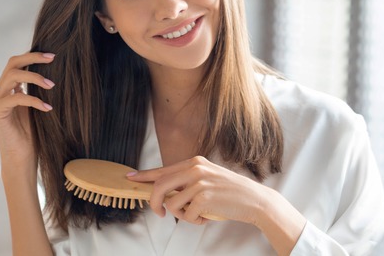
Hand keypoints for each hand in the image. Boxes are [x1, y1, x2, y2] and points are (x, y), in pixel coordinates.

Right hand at [0, 52, 55, 167]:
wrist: (21, 157)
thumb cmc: (32, 134)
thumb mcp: (37, 106)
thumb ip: (38, 90)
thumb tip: (55, 73)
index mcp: (9, 88)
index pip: (17, 63)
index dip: (33, 56)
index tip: (53, 56)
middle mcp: (0, 91)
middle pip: (12, 63)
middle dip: (33, 58)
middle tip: (52, 58)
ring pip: (13, 76)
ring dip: (35, 77)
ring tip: (52, 85)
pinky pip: (16, 98)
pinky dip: (34, 100)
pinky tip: (48, 108)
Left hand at [126, 156, 271, 225]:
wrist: (254, 200)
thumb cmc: (230, 192)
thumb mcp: (208, 178)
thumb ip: (187, 181)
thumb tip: (163, 192)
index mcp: (195, 162)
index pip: (163, 170)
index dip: (144, 176)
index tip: (130, 178)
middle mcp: (195, 169)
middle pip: (159, 186)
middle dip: (154, 203)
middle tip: (160, 213)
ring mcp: (199, 182)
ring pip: (172, 205)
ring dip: (182, 215)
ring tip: (198, 214)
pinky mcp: (204, 198)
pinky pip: (186, 216)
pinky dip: (195, 221)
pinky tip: (208, 216)